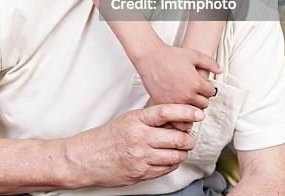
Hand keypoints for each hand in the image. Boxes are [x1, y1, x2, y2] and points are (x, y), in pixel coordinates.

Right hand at [63, 104, 198, 188]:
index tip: (197, 113)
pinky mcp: (141, 173)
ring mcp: (141, 157)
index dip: (185, 111)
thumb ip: (149, 117)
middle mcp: (139, 138)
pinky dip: (173, 164)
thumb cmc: (107, 137)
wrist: (87, 158)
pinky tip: (170, 159)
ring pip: (175, 156)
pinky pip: (166, 169)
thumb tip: (173, 114)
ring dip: (183, 152)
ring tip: (181, 148)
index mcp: (136, 120)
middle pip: (176, 137)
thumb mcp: (128, 118)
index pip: (166, 112)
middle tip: (189, 136)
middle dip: (188, 138)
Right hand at [136, 42, 219, 130]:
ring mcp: (175, 102)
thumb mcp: (193, 55)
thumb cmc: (171, 55)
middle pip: (203, 105)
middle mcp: (187, 95)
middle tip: (195, 92)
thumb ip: (210, 63)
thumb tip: (220, 71)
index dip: (208, 87)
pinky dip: (181, 117)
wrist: (150, 58)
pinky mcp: (164, 106)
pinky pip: (178, 119)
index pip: (211, 92)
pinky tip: (179, 110)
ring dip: (192, 108)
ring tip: (188, 100)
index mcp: (196, 83)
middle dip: (201, 98)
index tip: (202, 85)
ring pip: (192, 114)